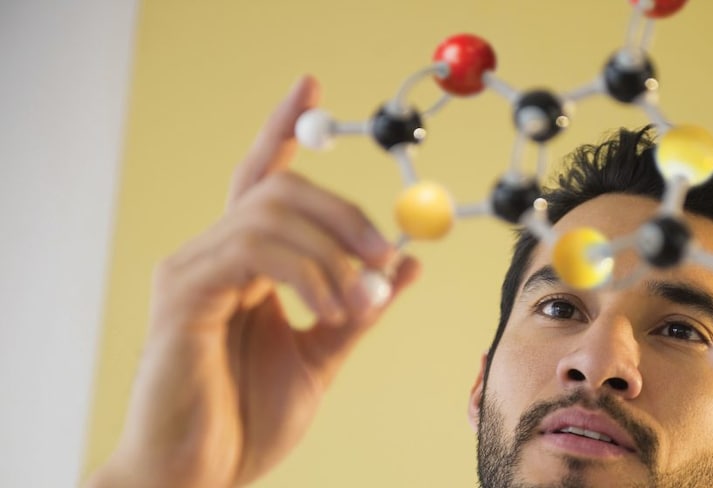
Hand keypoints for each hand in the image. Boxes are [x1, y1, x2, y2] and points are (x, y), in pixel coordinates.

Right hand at [87, 76, 420, 487]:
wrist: (200, 475)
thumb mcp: (325, 355)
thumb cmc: (247, 420)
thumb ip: (361, 307)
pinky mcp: (183, 293)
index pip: (263, 178)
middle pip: (278, 187)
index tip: (311, 84)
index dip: (284, 128)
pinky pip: (255, 251)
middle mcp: (211, 254)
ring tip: (354, 304)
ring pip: (270, 212)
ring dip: (332, 252)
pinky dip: (307, 273)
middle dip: (345, 211)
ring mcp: (191, 269)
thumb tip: (407, 264)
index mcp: (243, 264)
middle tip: (388, 252)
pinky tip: (326, 310)